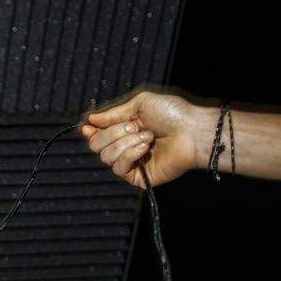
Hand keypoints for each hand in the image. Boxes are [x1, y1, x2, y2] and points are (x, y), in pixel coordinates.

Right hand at [80, 87, 211, 189]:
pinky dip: (130, 154)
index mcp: (124, 129)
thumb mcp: (140, 103)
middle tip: (134, 126)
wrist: (192, 131)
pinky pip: (119, 168)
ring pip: (106, 156)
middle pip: (96, 146)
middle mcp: (125, 146)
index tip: (88, 127)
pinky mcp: (137, 177)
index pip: (97, 134)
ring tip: (147, 136)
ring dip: (125, 142)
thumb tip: (91, 119)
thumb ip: (114, 113)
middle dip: (112, 133)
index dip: (90, 131)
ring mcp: (131, 162)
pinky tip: (145, 148)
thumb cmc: (172, 114)